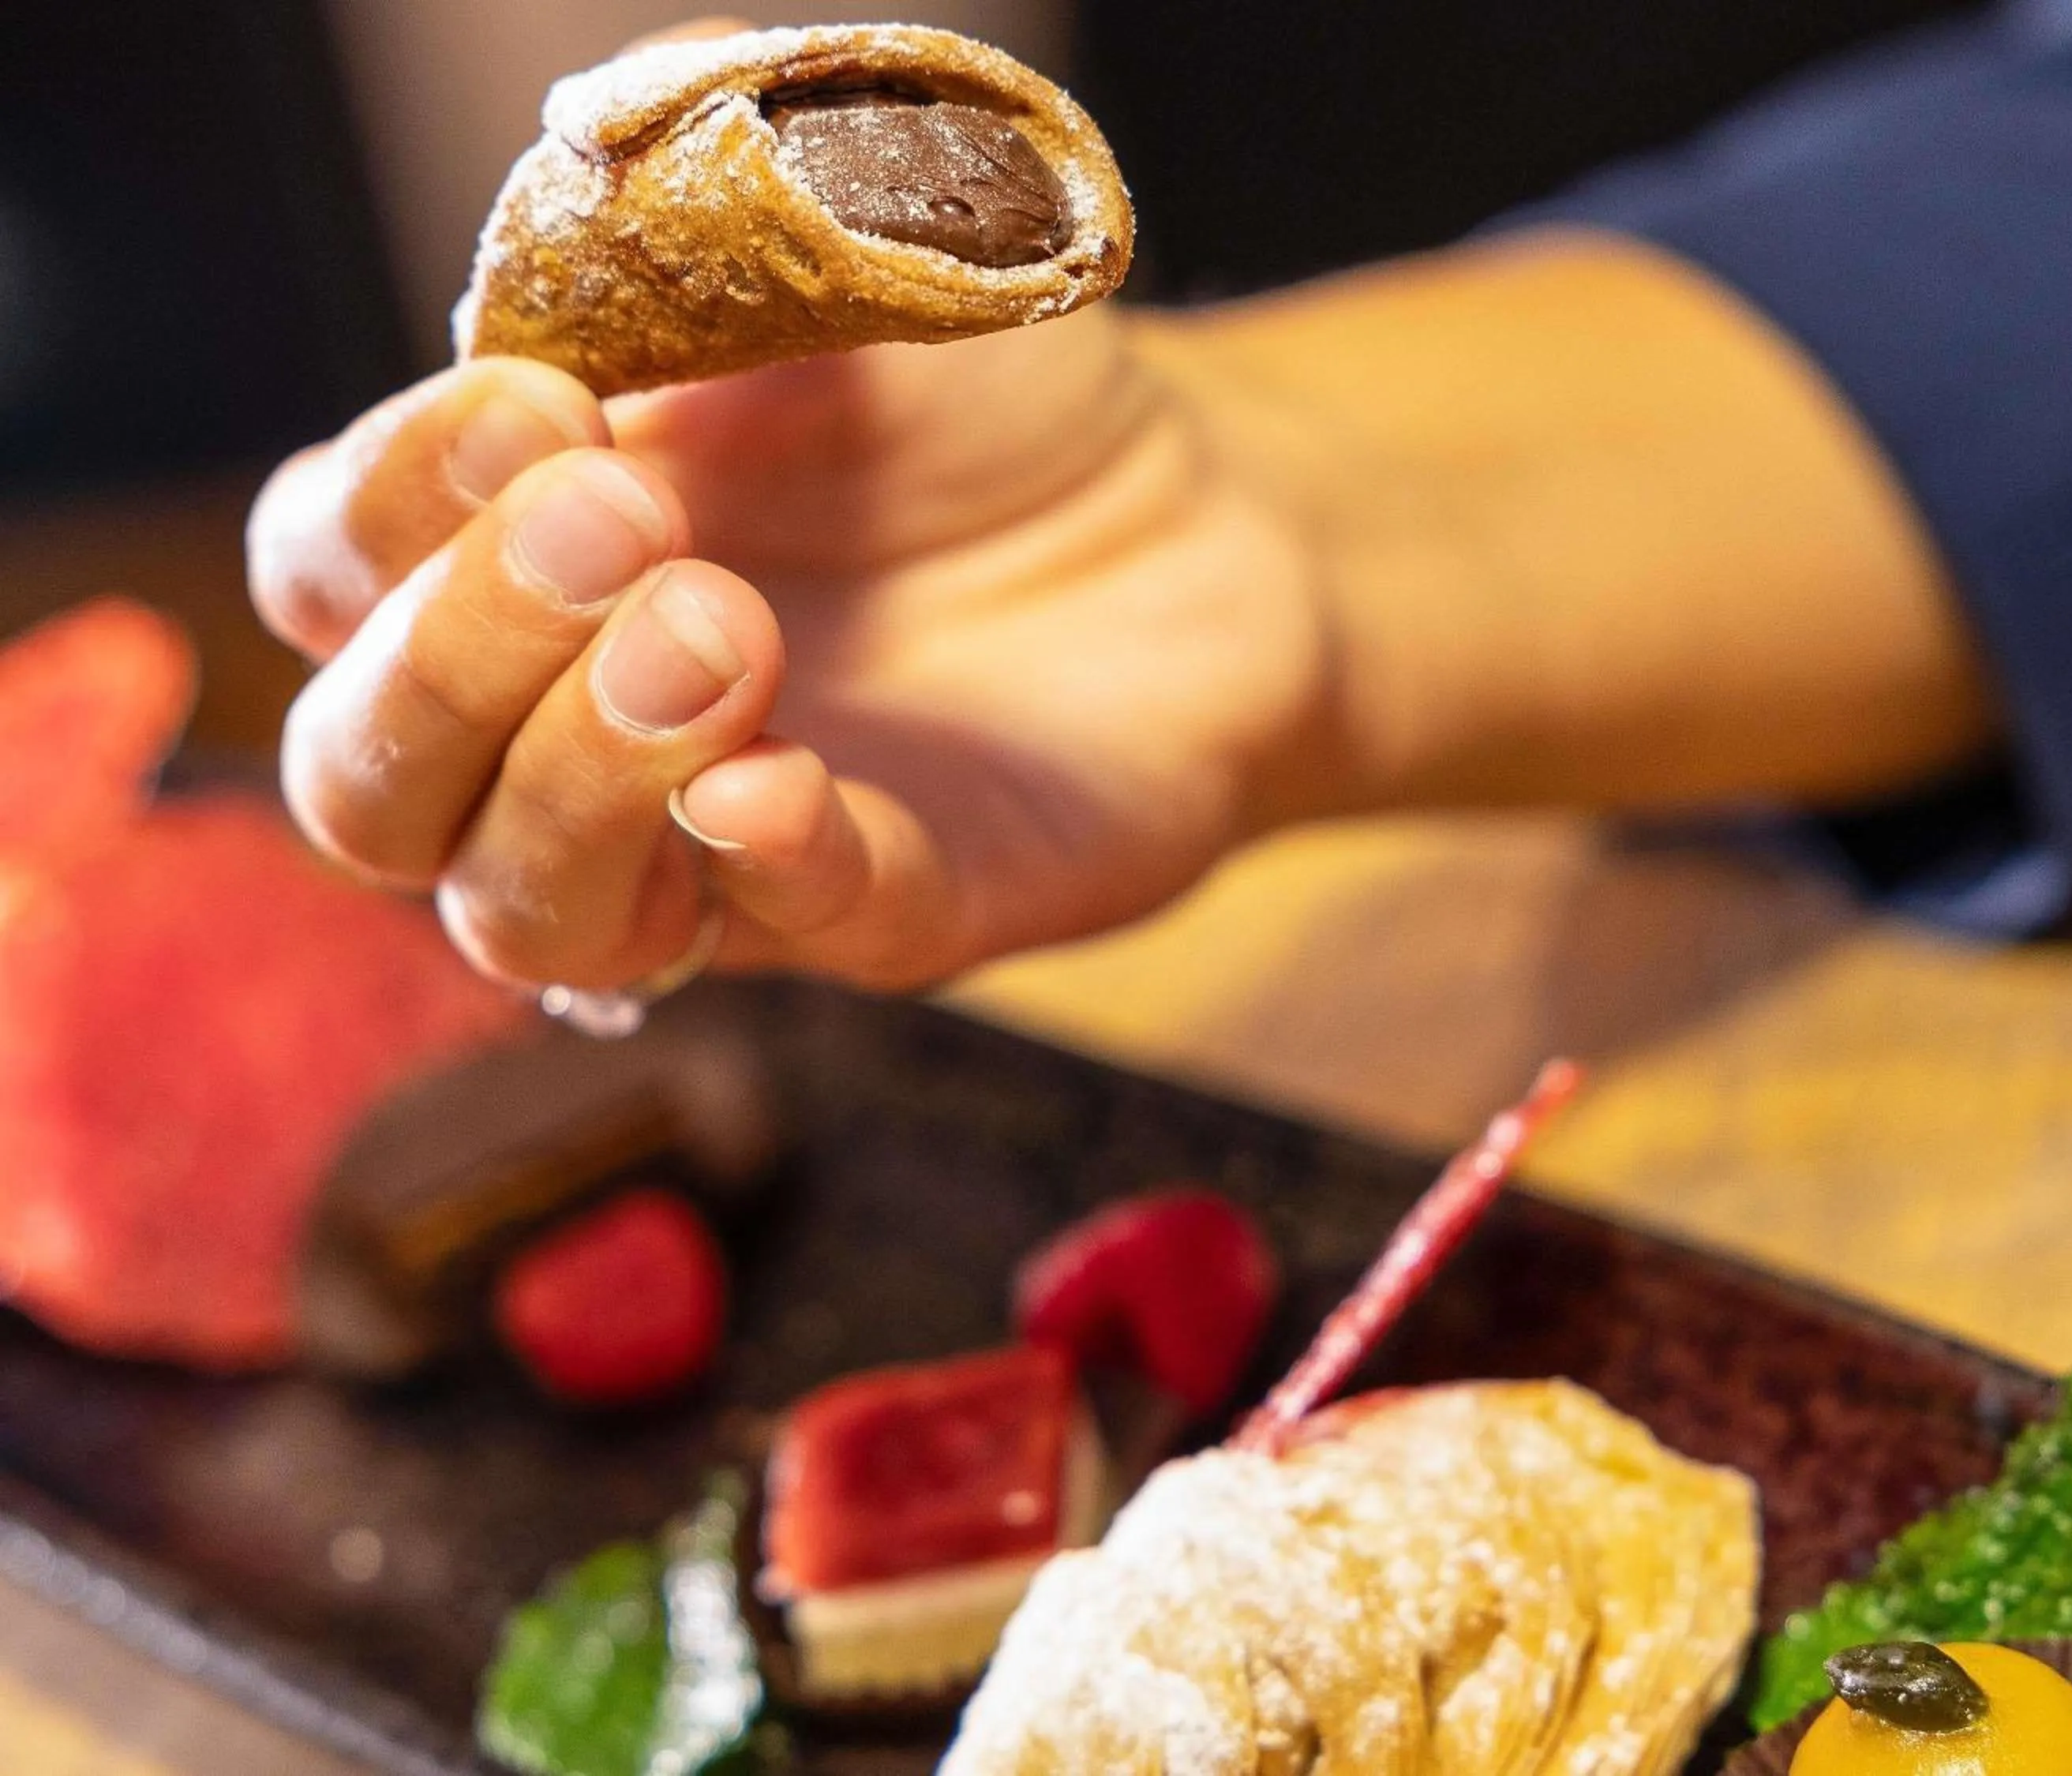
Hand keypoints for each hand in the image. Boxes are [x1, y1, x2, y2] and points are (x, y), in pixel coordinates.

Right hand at [248, 311, 1330, 993]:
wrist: (1200, 516)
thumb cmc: (974, 403)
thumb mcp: (806, 274)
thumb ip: (663, 261)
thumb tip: (564, 254)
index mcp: (514, 556)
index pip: (330, 575)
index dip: (389, 505)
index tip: (539, 408)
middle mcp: (572, 727)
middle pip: (369, 787)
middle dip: (455, 657)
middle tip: (620, 524)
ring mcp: (718, 846)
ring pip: (523, 915)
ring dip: (575, 782)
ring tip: (717, 635)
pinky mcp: (890, 909)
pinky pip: (781, 934)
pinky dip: (760, 867)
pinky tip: (778, 780)